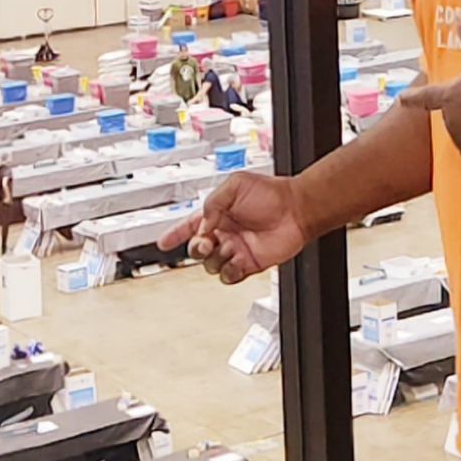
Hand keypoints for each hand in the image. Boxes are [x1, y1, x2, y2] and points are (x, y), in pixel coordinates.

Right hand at [158, 171, 308, 284]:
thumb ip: (213, 202)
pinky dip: (228, 271)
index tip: (163, 242)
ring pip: (211, 265)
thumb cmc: (271, 193)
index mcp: (217, 214)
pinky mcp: (249, 264)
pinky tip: (236, 260)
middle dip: (196, 248)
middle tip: (206, 242)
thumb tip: (203, 223)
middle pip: (196, 250)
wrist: (296, 209)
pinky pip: (229, 276)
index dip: (174, 234)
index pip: (189, 226)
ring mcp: (236, 250)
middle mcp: (224, 233)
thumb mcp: (235, 185)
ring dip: (216, 257)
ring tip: (230, 246)